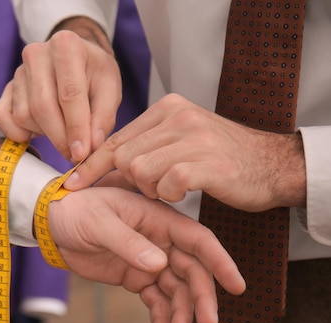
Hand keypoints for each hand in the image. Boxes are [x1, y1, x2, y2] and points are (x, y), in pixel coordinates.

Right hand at [0, 20, 121, 162]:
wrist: (73, 59)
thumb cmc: (93, 73)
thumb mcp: (110, 87)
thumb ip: (104, 117)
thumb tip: (90, 146)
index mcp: (66, 45)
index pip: (69, 94)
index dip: (76, 128)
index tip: (81, 154)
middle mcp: (36, 53)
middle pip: (42, 107)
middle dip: (59, 138)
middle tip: (74, 155)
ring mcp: (17, 71)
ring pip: (24, 116)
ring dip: (45, 133)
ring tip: (63, 129)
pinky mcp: (5, 89)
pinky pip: (3, 119)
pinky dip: (19, 133)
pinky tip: (39, 130)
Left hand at [47, 186, 245, 322]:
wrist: (53, 224)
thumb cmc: (76, 211)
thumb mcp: (99, 222)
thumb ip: (128, 243)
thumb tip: (160, 265)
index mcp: (158, 219)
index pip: (198, 240)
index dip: (220, 262)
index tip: (237, 287)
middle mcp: (160, 240)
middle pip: (192, 272)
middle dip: (201, 299)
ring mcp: (150, 260)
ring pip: (176, 290)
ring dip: (180, 314)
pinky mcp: (136, 277)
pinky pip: (155, 300)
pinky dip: (160, 318)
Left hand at [64, 94, 306, 210]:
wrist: (271, 165)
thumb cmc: (219, 158)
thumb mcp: (180, 139)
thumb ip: (147, 144)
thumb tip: (103, 163)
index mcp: (166, 109)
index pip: (116, 139)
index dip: (90, 165)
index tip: (71, 185)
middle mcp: (178, 116)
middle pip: (123, 158)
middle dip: (131, 181)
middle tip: (154, 187)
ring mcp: (193, 137)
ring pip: (140, 171)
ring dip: (151, 189)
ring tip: (172, 188)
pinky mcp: (207, 163)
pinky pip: (167, 184)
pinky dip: (170, 194)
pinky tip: (185, 192)